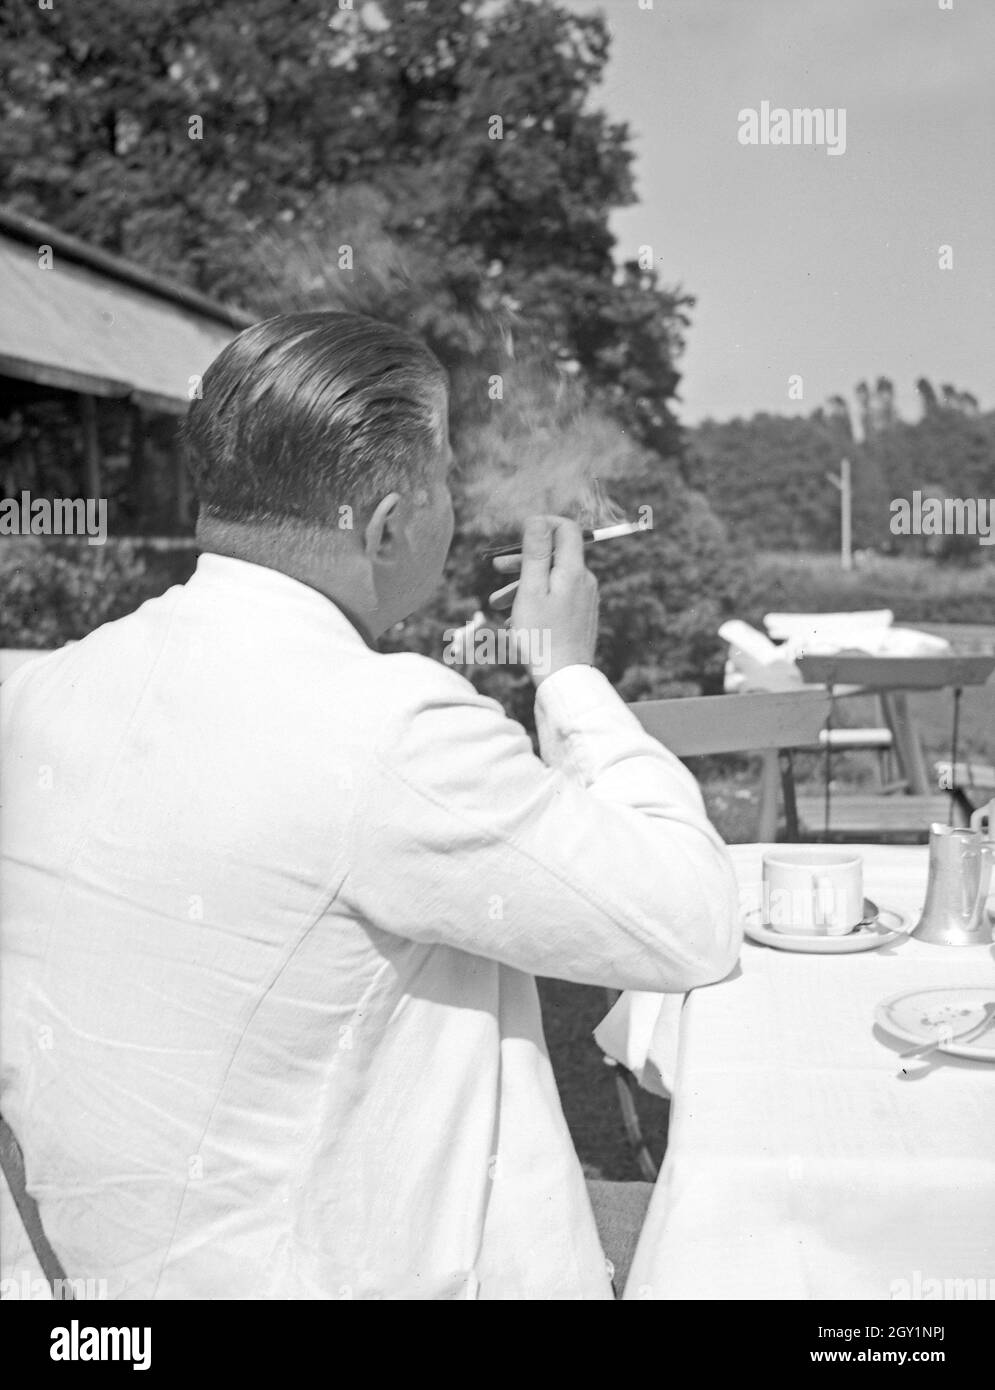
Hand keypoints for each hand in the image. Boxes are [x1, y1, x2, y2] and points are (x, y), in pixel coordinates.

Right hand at [498, 516, 598, 686]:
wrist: (564, 679)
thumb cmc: (542, 636)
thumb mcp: (530, 590)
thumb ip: (535, 552)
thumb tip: (538, 519)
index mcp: (573, 571)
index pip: (566, 529)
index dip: (543, 524)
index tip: (520, 533)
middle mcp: (584, 581)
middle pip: (555, 556)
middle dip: (523, 560)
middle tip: (496, 569)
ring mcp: (584, 600)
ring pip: (552, 581)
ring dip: (523, 586)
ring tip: (497, 604)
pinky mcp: (581, 617)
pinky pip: (557, 599)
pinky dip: (535, 602)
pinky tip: (514, 621)